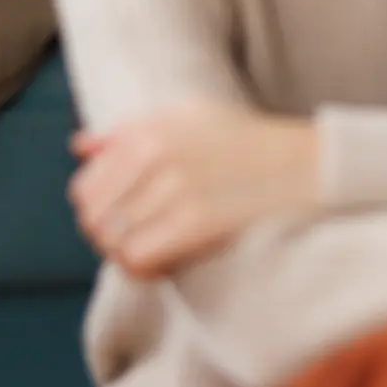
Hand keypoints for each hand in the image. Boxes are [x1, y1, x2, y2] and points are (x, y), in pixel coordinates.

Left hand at [70, 103, 317, 277]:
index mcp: (148, 129)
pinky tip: (165, 264)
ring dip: (126, 255)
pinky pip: (138, 257)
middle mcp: (156, 155)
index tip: (124, 220)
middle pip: (94, 216)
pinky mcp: (196, 221)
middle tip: (137, 243)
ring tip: (154, 253)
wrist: (307, 164)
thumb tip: (79, 146)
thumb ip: (129, 132)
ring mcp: (176, 188)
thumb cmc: (248, 142)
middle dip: (106, 237)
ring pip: (112, 240)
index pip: (85, 185)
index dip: (97, 211)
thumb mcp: (188, 118)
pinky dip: (142, 269)